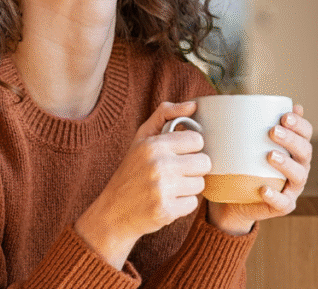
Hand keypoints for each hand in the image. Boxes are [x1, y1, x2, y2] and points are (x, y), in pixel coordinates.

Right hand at [75, 101, 211, 268]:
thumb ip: (165, 115)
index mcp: (153, 145)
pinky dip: (182, 205)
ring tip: (169, 188)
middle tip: (176, 173)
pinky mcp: (166, 210)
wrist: (113, 212)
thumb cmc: (131, 171)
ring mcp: (162, 189)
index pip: (197, 140)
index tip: (179, 154)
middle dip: (193, 169)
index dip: (190, 148)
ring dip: (188, 187)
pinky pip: (193, 204)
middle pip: (204, 163)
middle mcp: (158, 165)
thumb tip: (193, 105)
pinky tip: (167, 201)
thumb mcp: (142, 138)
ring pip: (200, 184)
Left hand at [207, 104, 312, 234]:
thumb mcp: (244, 143)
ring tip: (270, 155)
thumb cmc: (242, 164)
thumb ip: (248, 124)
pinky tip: (264, 188)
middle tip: (273, 131)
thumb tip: (245, 100)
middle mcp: (298, 167)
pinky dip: (275, 196)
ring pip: (298, 176)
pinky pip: (283, 203)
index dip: (300, 124)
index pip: (306, 133)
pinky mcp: (282, 206)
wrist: (234, 199)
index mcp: (294, 149)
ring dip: (286, 164)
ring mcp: (292, 188)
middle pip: (305, 152)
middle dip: (291, 140)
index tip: (284, 116)